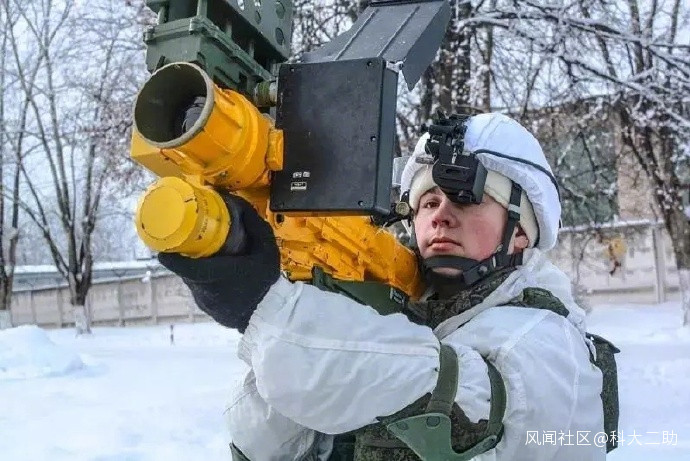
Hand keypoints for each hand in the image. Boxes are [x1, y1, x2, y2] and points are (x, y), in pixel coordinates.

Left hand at [158, 193, 279, 331]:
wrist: (270, 316)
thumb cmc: (266, 281)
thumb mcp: (266, 249)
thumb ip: (254, 226)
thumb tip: (238, 204)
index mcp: (214, 272)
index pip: (180, 264)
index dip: (169, 254)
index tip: (163, 245)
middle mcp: (203, 289)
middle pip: (185, 269)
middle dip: (186, 255)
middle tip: (192, 242)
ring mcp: (204, 301)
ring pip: (192, 281)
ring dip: (196, 268)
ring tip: (207, 257)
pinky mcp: (208, 309)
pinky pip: (201, 291)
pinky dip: (205, 282)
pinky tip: (218, 277)